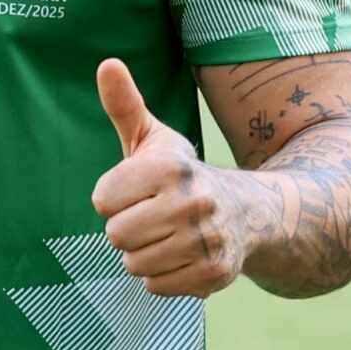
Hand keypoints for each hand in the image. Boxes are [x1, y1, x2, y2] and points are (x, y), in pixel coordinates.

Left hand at [91, 59, 253, 298]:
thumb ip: (125, 105)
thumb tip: (106, 64)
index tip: (137, 191)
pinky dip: (163, 276)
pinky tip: (182, 256)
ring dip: (143, 255)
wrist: (248, 213)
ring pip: (134, 264)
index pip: (102, 201)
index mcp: (170, 167)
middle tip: (153, 217)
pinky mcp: (213, 273)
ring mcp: (206, 240)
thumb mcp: (154, 139)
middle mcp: (192, 202)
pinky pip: (155, 286)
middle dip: (126, 229)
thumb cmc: (182, 175)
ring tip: (168, 236)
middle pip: (116, 236)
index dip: (113, 198)